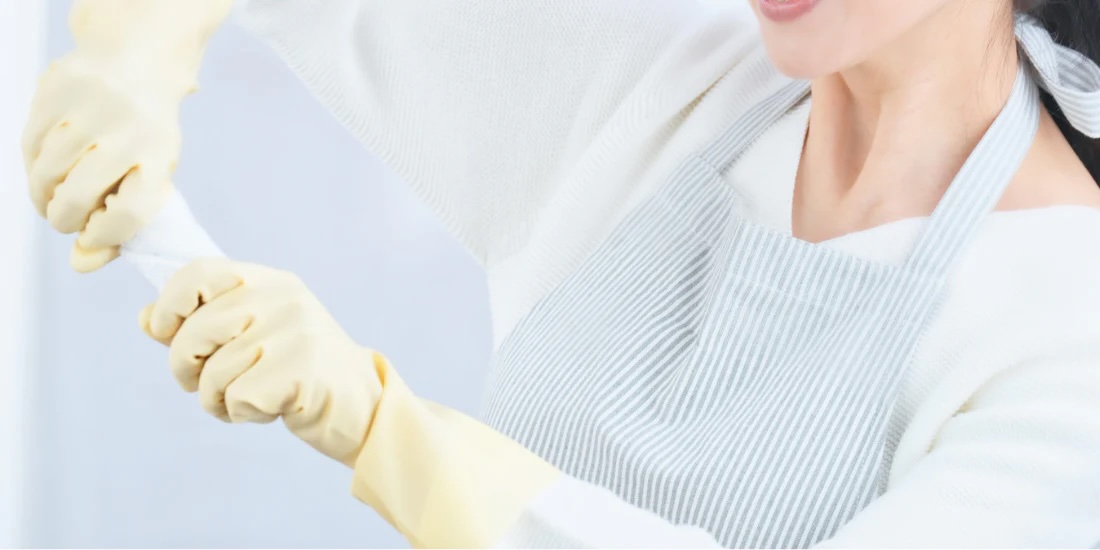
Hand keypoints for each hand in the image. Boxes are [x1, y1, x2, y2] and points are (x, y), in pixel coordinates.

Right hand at [23, 52, 182, 271]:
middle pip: (77, 198)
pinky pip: (29, 147)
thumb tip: (80, 264)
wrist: (138, 59)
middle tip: (65, 218)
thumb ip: (122, 223)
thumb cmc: (145, 134)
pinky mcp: (56, 89)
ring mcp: (89, 107)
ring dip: (43, 196)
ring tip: (53, 196)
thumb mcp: (150, 174)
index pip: (129, 214)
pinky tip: (46, 167)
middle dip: (63, 219)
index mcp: (159, 154)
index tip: (92, 236)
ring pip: (45, 174)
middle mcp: (127, 129)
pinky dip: (32, 166)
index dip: (104, 237)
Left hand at [140, 258, 382, 466]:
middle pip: (195, 331)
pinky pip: (238, 397)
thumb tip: (147, 319)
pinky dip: (242, 413)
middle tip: (202, 387)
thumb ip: (200, 325)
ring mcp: (295, 332)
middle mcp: (282, 299)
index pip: (200, 272)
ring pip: (214, 372)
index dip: (170, 304)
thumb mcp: (251, 336)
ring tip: (245, 399)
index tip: (165, 332)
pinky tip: (268, 410)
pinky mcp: (301, 369)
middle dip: (184, 368)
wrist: (360, 404)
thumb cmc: (297, 370)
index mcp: (269, 281)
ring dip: (218, 399)